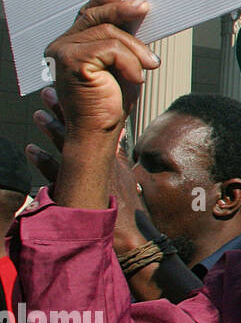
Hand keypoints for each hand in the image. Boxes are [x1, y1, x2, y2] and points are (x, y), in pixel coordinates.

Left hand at [27, 86, 150, 252]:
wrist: (128, 231)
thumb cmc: (128, 204)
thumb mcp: (127, 174)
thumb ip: (119, 155)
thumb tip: (117, 136)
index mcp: (109, 155)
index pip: (94, 124)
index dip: (81, 107)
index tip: (71, 91)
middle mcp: (97, 160)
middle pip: (77, 129)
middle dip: (62, 110)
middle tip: (48, 93)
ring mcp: (85, 174)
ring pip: (65, 147)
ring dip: (51, 130)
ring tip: (38, 115)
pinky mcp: (72, 189)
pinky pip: (54, 173)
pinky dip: (42, 160)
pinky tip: (31, 150)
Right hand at [45, 0, 157, 144]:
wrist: (100, 131)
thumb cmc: (111, 101)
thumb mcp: (121, 63)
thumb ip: (122, 39)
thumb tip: (137, 11)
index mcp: (70, 44)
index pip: (88, 14)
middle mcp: (61, 45)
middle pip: (98, 17)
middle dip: (124, 10)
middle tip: (145, 8)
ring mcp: (63, 52)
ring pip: (111, 33)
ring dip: (136, 50)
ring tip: (150, 65)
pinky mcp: (72, 61)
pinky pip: (112, 48)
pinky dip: (130, 62)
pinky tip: (136, 78)